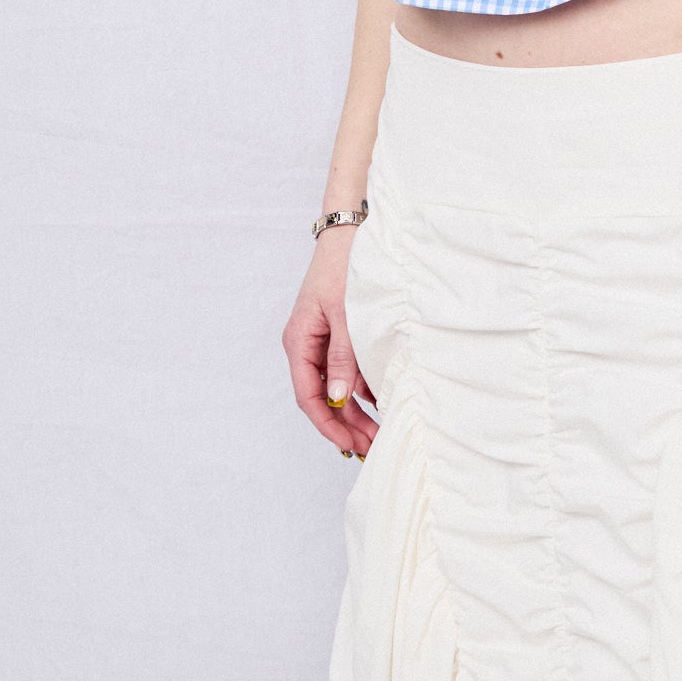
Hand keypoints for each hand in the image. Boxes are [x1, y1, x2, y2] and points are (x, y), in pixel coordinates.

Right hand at [283, 227, 377, 459]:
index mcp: (299, 342)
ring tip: (379, 432)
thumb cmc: (344, 268)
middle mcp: (307, 347)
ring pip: (336, 389)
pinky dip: (364, 389)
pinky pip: (348, 372)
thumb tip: (337, 399)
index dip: (328, 425)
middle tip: (372, 447)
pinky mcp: (339, 338)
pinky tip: (382, 402)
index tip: (349, 445)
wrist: (350, 234)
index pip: (308, 397)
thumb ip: (344, 357)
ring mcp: (322, 343)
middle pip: (323, 398)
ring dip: (356, 412)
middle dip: (346, 425)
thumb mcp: (346, 315)